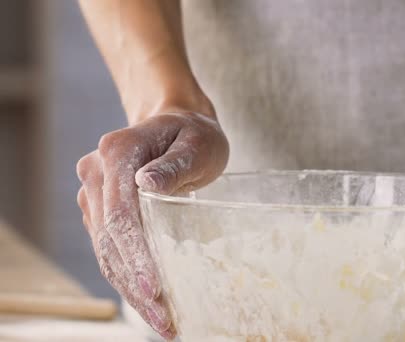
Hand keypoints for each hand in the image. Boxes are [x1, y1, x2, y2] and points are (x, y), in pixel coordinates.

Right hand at [77, 111, 228, 338]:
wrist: (177, 125)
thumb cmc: (194, 135)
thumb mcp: (198, 143)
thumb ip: (176, 163)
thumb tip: (147, 186)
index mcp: (117, 153)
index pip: (120, 213)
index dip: (135, 254)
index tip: (153, 288)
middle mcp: (96, 173)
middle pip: (109, 238)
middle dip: (134, 283)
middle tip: (163, 319)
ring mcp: (95, 193)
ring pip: (105, 250)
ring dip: (129, 289)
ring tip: (160, 321)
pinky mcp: (101, 210)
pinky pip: (109, 249)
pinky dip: (126, 276)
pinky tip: (147, 302)